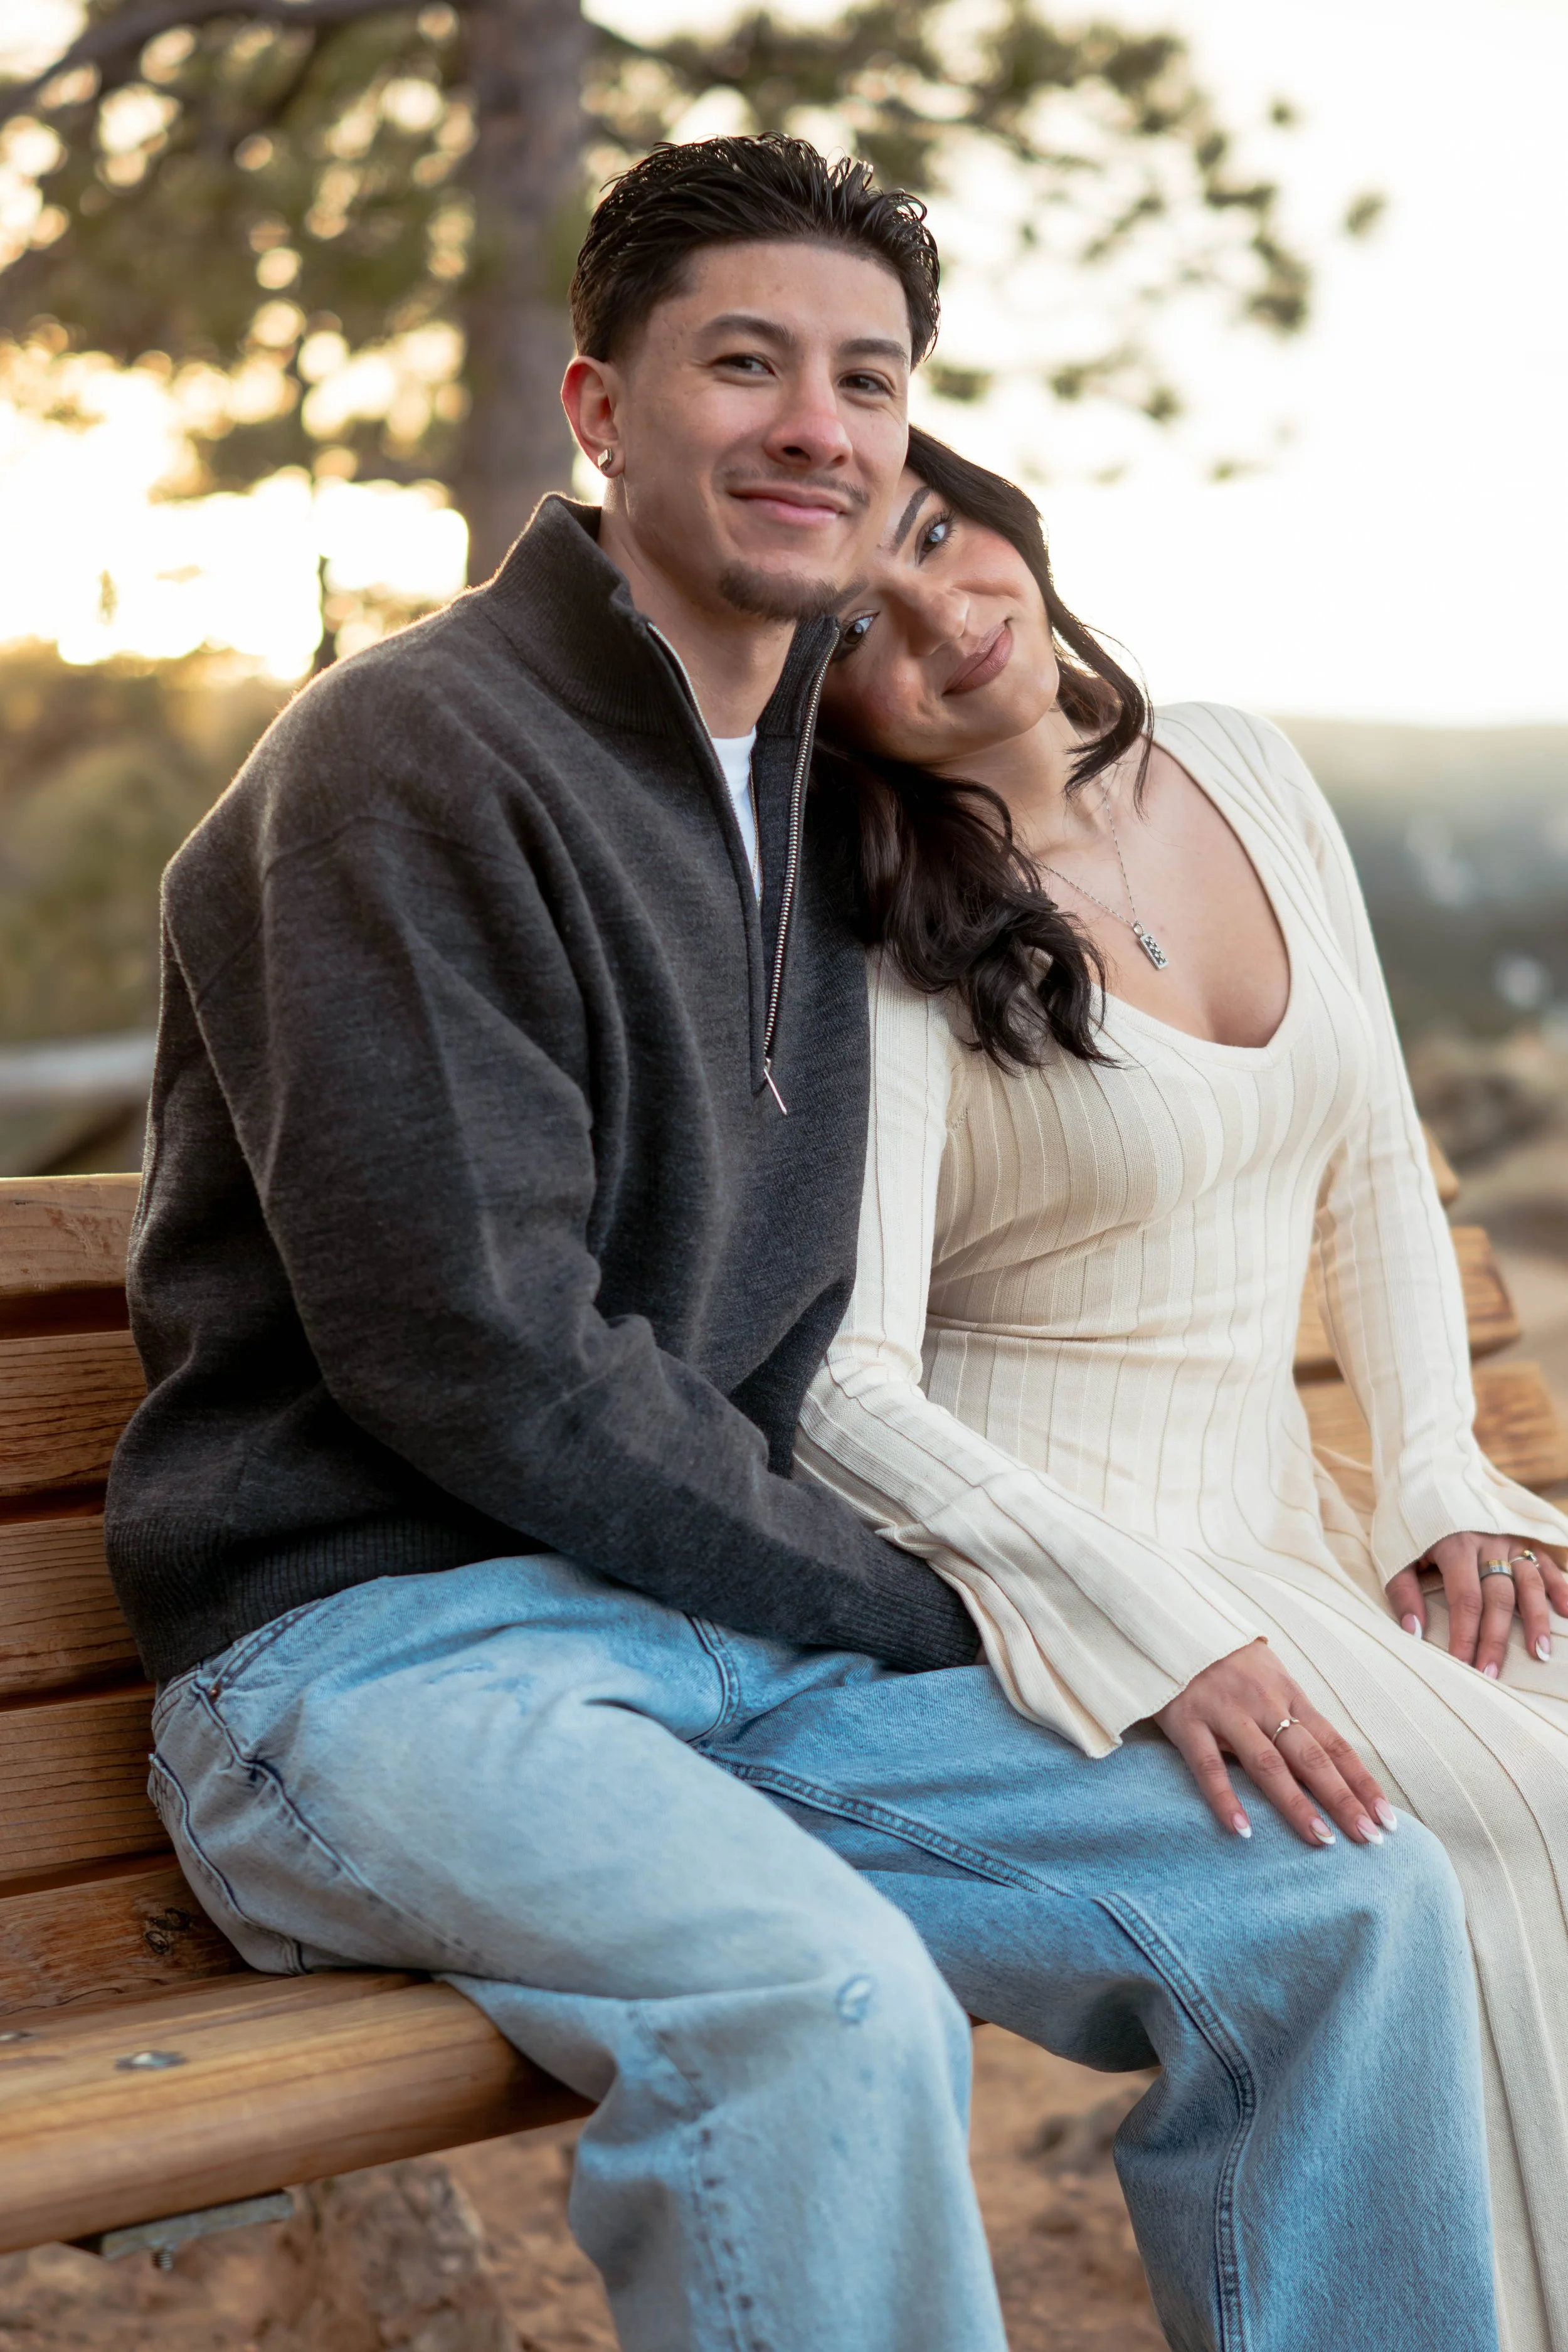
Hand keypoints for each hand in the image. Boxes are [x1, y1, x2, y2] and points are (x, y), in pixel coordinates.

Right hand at [1154, 1640, 1393, 1847]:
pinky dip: (1225, 1799)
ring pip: (1267, 1764)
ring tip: (1321, 1840)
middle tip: (1369, 1838)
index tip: (1386, 1818)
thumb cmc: (1227, 1661)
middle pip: (1311, 1757)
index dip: (1361, 1782)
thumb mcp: (1270, 1679)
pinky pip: (1207, 1765)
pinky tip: (1242, 1831)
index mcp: (1289, 1695)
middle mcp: (1264, 1704)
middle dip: (1342, 1799)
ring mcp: (1225, 1712)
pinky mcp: (1187, 1721)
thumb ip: (1294, 1716)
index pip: (1335, 1745)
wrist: (1171, 1624)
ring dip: (1296, 1804)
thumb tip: (1333, 1764)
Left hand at [1387, 1533, 1567, 1676]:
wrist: (1428, 1474)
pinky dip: (1560, 1585)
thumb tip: (1414, 1633)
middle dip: (1494, 1639)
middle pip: (1498, 1598)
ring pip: (1528, 1582)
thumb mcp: (1394, 1552)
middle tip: (1491, 1674)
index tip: (1463, 1664)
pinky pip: (1545, 1562)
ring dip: (1536, 1619)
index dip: (1465, 1634)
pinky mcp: (1523, 1535)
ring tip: (1540, 1653)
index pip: (1465, 1599)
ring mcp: (1509, 1538)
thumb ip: (1402, 1591)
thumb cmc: (1409, 1521)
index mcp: (1454, 1545)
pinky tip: (1567, 1611)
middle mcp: (1487, 1542)